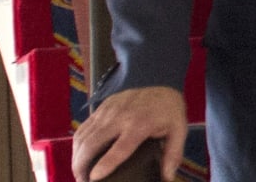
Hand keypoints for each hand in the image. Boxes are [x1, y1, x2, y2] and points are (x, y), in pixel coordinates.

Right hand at [71, 86, 186, 180]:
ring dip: (77, 156)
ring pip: (84, 135)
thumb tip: (167, 178)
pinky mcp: (102, 106)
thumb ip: (173, 155)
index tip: (94, 177)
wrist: (162, 83)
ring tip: (78, 173)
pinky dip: (78, 144)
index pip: (120, 147)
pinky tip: (79, 156)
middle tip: (82, 181)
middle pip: (93, 142)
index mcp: (141, 124)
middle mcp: (121, 116)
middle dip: (81, 165)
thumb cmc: (169, 112)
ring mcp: (108, 110)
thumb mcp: (179, 131)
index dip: (106, 163)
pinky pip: (84, 127)